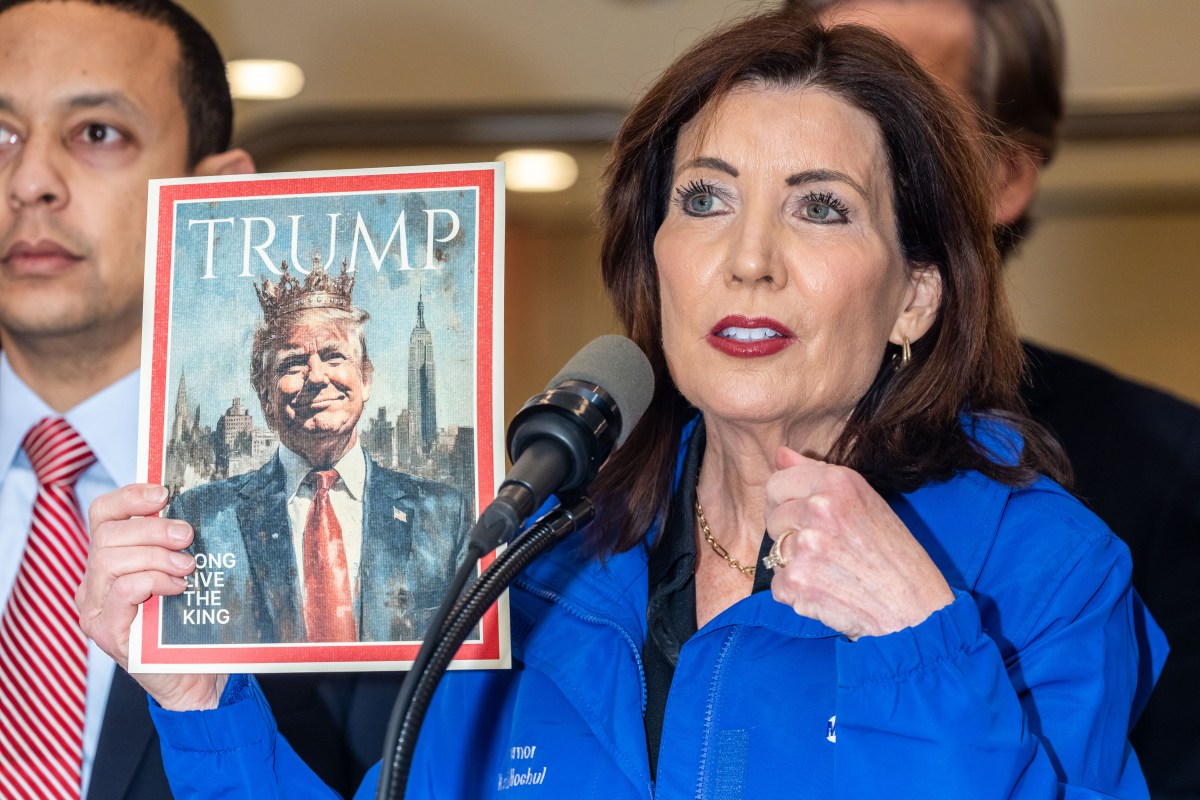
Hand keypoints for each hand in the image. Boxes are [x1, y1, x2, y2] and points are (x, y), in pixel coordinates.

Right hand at [75, 484, 227, 709]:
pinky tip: (178, 588)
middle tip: (187, 536)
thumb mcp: (183, 574)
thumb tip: (194, 510)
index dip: (130, 497)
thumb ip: (176, 546)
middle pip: (107, 534)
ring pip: (111, 560)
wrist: (196, 677)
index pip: (102, 514)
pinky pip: (122, 591)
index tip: (164, 493)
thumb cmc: (191, 622)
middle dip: (153, 528)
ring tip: (187, 567)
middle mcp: (94, 582)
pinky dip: (153, 581)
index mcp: (109, 561)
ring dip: (156, 556)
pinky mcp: (106, 632)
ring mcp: (95, 608)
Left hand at [764, 447, 953, 639]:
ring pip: (775, 552)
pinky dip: (797, 593)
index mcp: (838, 482)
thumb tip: (780, 453)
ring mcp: (806, 545)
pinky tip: (828, 592)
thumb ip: (816, 475)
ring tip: (832, 572)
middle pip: (773, 517)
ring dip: (796, 565)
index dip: (784, 502)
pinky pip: (778, 584)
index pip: (777, 483)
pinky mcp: (797, 581)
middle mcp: (819, 508)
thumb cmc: (895, 555)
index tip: (801, 517)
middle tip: (825, 550)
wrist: (916, 609)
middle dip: (789, 534)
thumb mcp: (865, 502)